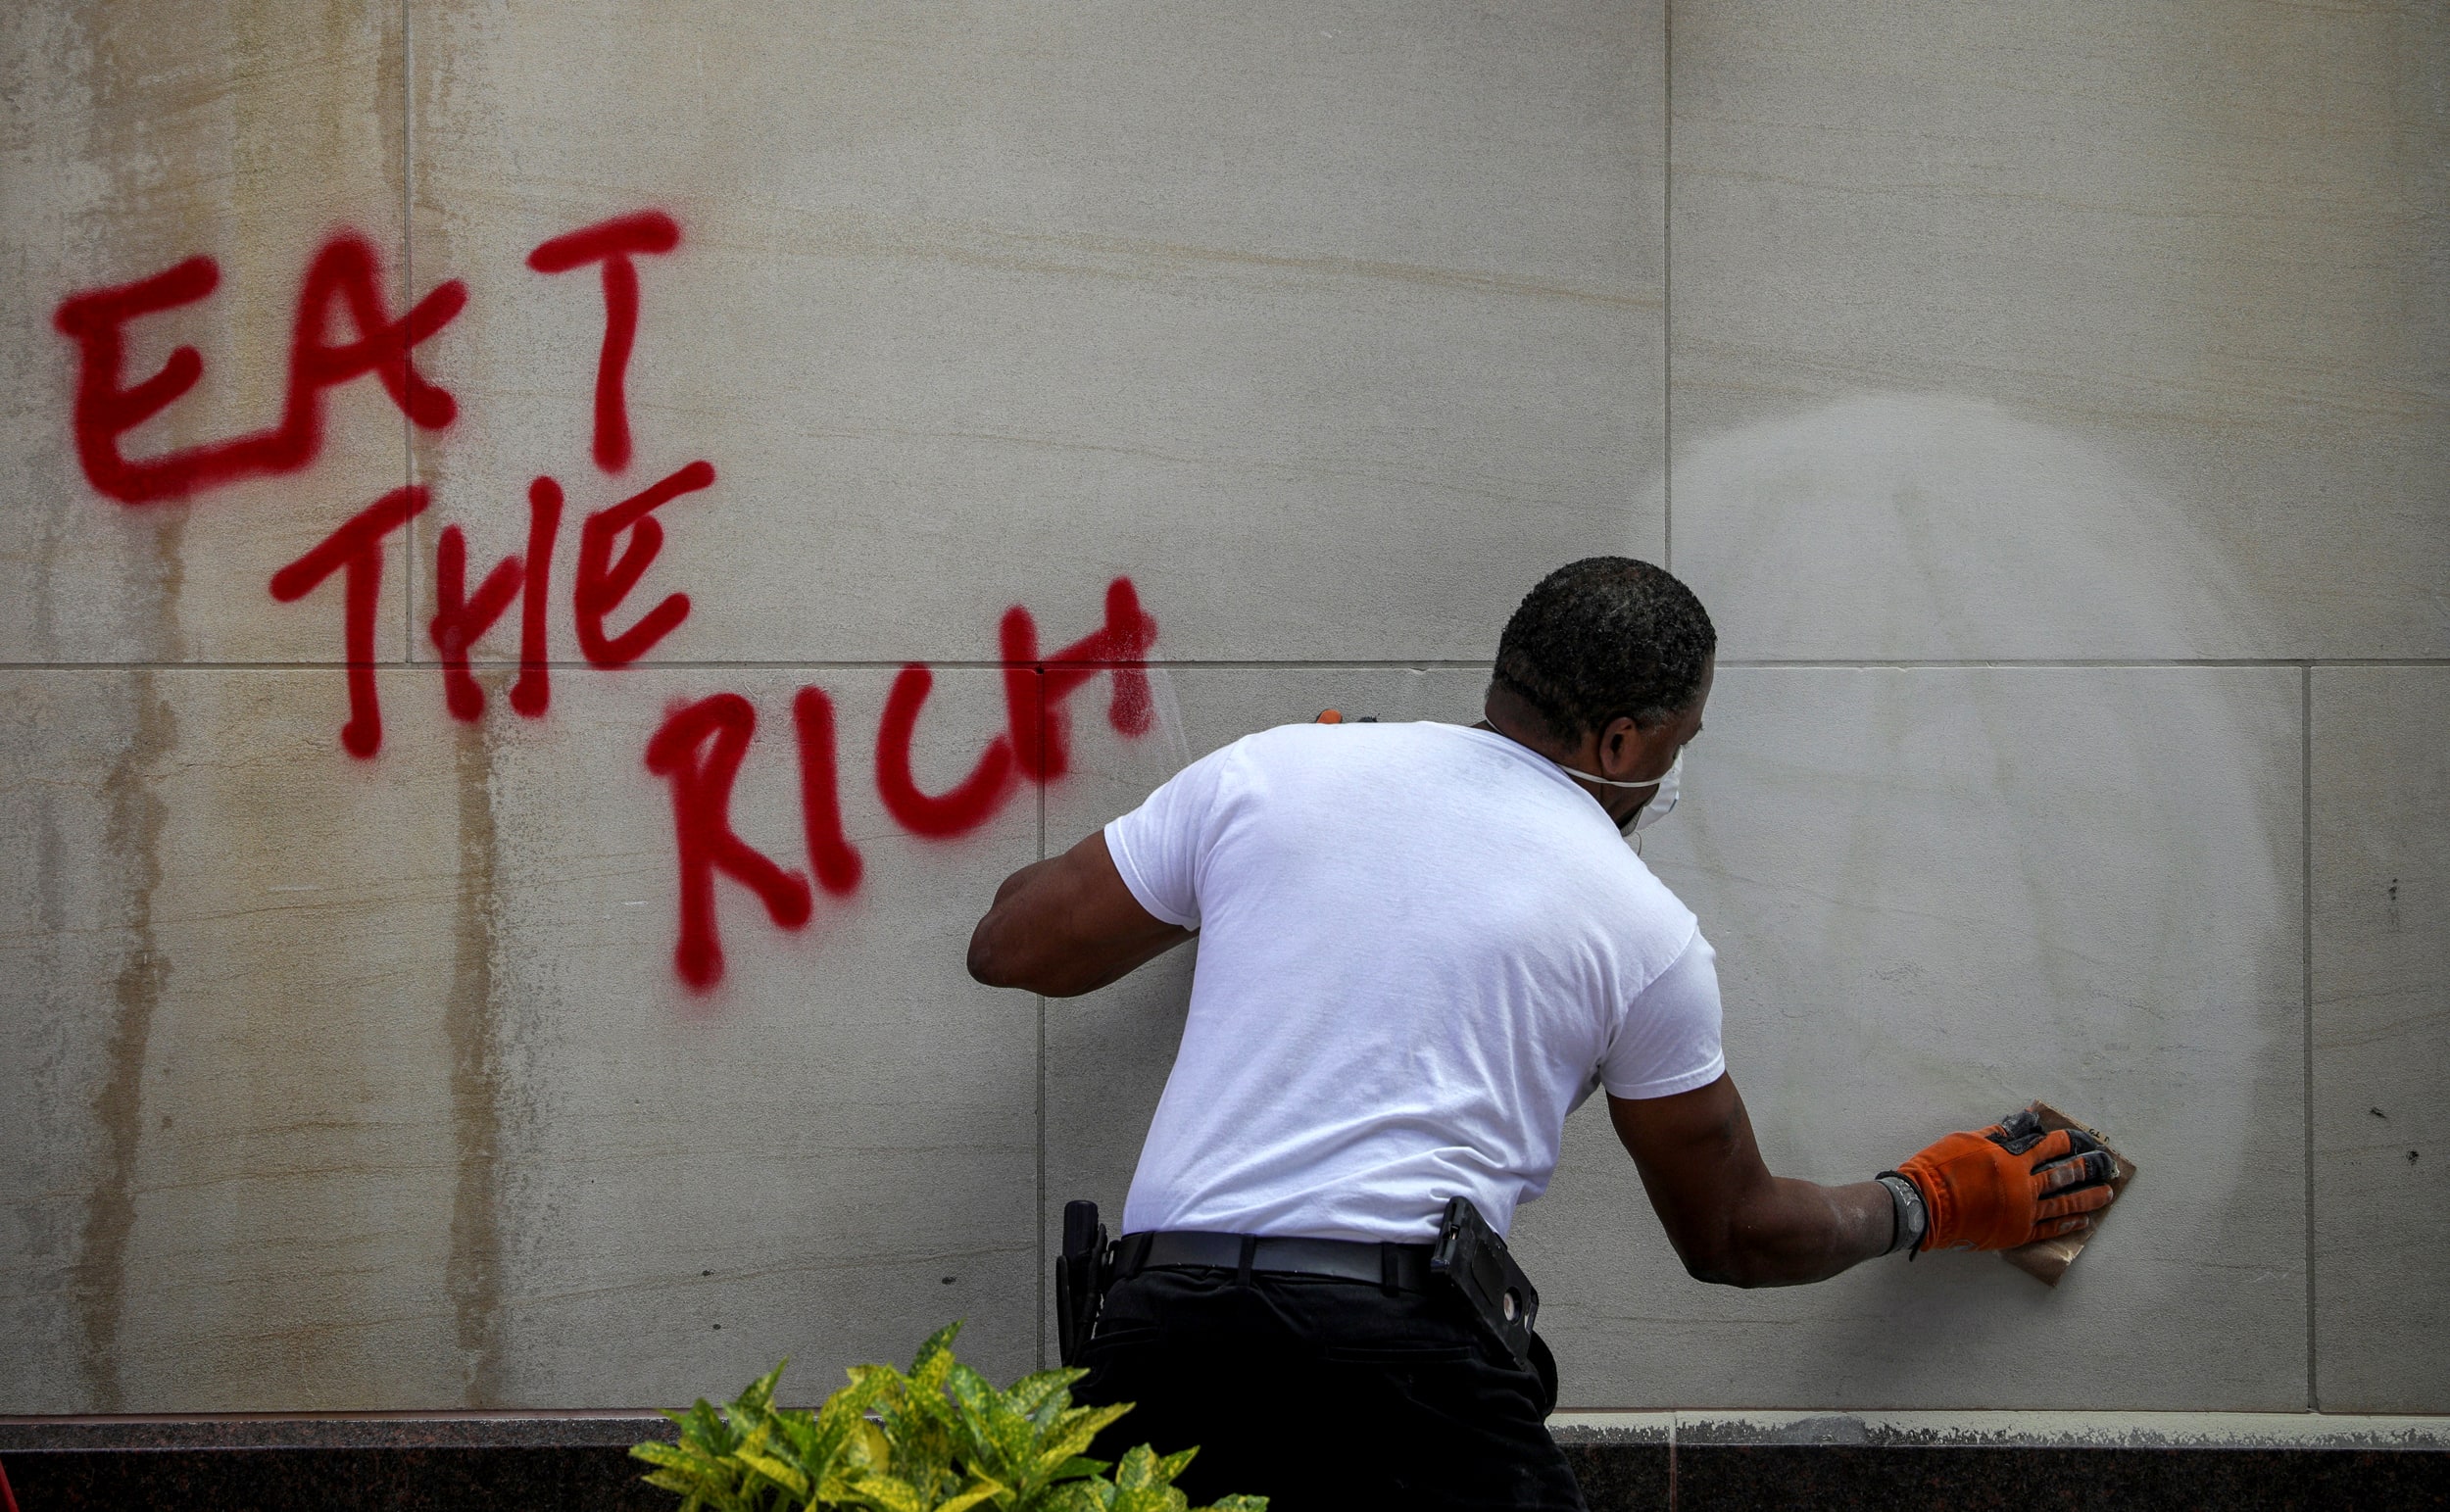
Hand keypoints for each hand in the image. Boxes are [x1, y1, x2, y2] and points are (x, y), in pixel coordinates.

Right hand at [1891, 1110, 2117, 1251]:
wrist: (1924, 1207)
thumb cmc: (1940, 1170)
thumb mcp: (1966, 1142)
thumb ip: (1998, 1136)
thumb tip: (2023, 1125)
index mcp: (2011, 1160)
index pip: (2046, 1148)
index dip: (2064, 1142)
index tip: (2078, 1140)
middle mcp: (2023, 1186)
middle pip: (2063, 1175)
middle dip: (2087, 1168)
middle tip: (2107, 1166)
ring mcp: (2023, 1212)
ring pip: (2064, 1203)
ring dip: (2088, 1197)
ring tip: (2107, 1193)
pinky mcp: (2017, 1233)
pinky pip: (2050, 1228)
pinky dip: (2068, 1223)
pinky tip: (2084, 1220)